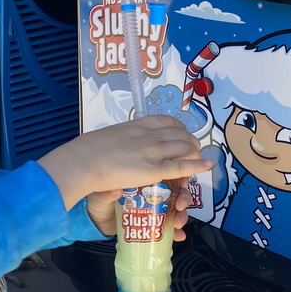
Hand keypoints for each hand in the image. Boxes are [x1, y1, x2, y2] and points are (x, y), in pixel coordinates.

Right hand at [39, 115, 210, 210]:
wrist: (83, 161)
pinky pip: (183, 166)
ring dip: (195, 153)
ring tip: (198, 159)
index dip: (180, 129)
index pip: (169, 121)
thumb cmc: (89, 151)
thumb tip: (122, 147)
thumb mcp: (110, 135)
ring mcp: (154, 151)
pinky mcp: (154, 169)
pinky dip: (198, 165)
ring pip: (187, 148)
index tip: (181, 136)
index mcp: (139, 124)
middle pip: (182, 134)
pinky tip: (207, 165)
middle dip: (191, 142)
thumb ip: (123, 139)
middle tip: (191, 151)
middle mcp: (151, 134)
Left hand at [86, 181, 193, 239]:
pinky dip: (177, 232)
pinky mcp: (151, 225)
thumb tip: (115, 191)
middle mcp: (151, 194)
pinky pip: (168, 228)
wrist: (94, 221)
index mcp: (143, 180)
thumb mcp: (102, 193)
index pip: (167, 175)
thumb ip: (108, 193)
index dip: (179, 177)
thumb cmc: (99, 200)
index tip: (183, 183)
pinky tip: (178, 235)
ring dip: (182, 215)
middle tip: (179, 205)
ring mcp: (153, 210)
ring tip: (177, 223)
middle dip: (184, 198)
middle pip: (177, 192)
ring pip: (176, 210)